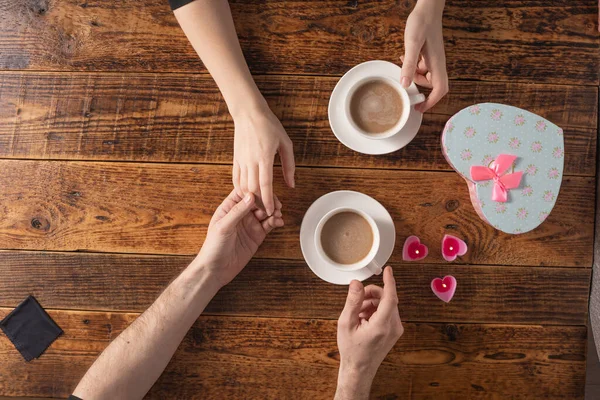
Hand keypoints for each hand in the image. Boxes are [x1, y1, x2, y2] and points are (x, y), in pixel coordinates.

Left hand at [196, 190, 283, 287]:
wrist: (216, 269)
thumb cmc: (213, 247)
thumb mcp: (223, 226)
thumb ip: (237, 211)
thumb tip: (251, 196)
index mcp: (229, 207)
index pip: (244, 192)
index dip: (255, 190)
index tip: (264, 191)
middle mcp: (241, 213)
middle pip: (258, 200)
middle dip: (268, 200)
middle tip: (275, 204)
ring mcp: (250, 224)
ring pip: (266, 211)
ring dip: (273, 210)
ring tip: (278, 213)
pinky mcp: (257, 235)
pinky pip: (269, 224)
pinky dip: (276, 221)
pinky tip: (279, 222)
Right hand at [233, 104, 294, 215]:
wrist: (248, 113)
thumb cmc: (269, 125)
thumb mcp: (285, 143)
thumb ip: (289, 165)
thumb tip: (291, 184)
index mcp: (265, 157)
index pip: (265, 184)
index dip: (268, 200)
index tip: (270, 211)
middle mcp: (251, 161)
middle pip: (252, 189)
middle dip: (259, 203)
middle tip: (266, 211)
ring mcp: (241, 160)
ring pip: (243, 186)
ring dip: (249, 198)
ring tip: (257, 205)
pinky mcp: (235, 159)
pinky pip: (236, 179)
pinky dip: (240, 189)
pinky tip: (246, 195)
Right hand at [335, 267, 403, 399]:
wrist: (359, 370)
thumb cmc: (351, 349)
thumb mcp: (346, 323)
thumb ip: (352, 301)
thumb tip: (357, 283)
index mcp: (382, 325)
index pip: (390, 297)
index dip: (389, 281)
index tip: (388, 269)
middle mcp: (393, 327)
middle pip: (387, 299)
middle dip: (371, 295)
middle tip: (356, 299)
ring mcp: (396, 330)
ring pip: (387, 305)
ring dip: (372, 303)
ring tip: (357, 314)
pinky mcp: (394, 331)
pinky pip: (387, 312)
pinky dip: (375, 310)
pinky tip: (363, 319)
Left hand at [400, 0, 447, 111]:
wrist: (427, 8)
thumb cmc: (422, 23)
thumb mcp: (412, 44)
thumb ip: (409, 65)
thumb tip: (405, 84)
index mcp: (437, 63)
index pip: (440, 90)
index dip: (432, 102)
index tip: (420, 108)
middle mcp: (438, 63)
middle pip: (432, 85)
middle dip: (419, 86)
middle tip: (406, 84)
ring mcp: (434, 58)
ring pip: (426, 76)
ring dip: (414, 75)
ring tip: (403, 64)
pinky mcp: (429, 53)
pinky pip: (423, 66)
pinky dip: (414, 66)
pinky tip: (404, 58)